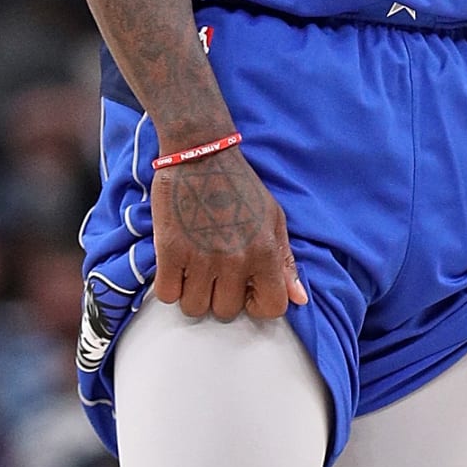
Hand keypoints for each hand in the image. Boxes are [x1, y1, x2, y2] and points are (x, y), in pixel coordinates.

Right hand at [153, 147, 306, 321]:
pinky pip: (167, 294)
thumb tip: (299, 299)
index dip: (258, 304)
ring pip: (194, 308)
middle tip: (216, 274)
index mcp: (265, 252)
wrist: (201, 154)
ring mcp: (201, 258)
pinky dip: (170, 285)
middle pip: (226, 312)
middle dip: (220, 296)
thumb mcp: (273, 219)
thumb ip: (285, 261)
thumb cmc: (240, 186)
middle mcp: (235, 260)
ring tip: (195, 270)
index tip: (246, 291)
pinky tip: (176, 266)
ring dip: (193, 294)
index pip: (272, 308)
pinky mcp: (170, 251)